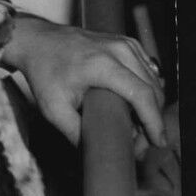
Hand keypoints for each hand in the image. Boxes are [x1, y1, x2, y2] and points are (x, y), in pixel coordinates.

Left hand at [4, 18, 164, 146]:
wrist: (38, 42)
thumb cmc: (43, 73)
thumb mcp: (52, 108)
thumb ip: (74, 132)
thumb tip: (95, 153)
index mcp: (102, 64)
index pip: (141, 94)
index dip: (153, 121)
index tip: (158, 142)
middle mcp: (119, 50)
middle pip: (153, 90)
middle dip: (152, 119)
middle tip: (141, 143)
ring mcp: (126, 44)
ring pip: (154, 81)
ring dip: (151, 106)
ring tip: (136, 128)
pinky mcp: (128, 44)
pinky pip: (148, 71)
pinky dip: (147, 91)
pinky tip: (134, 108)